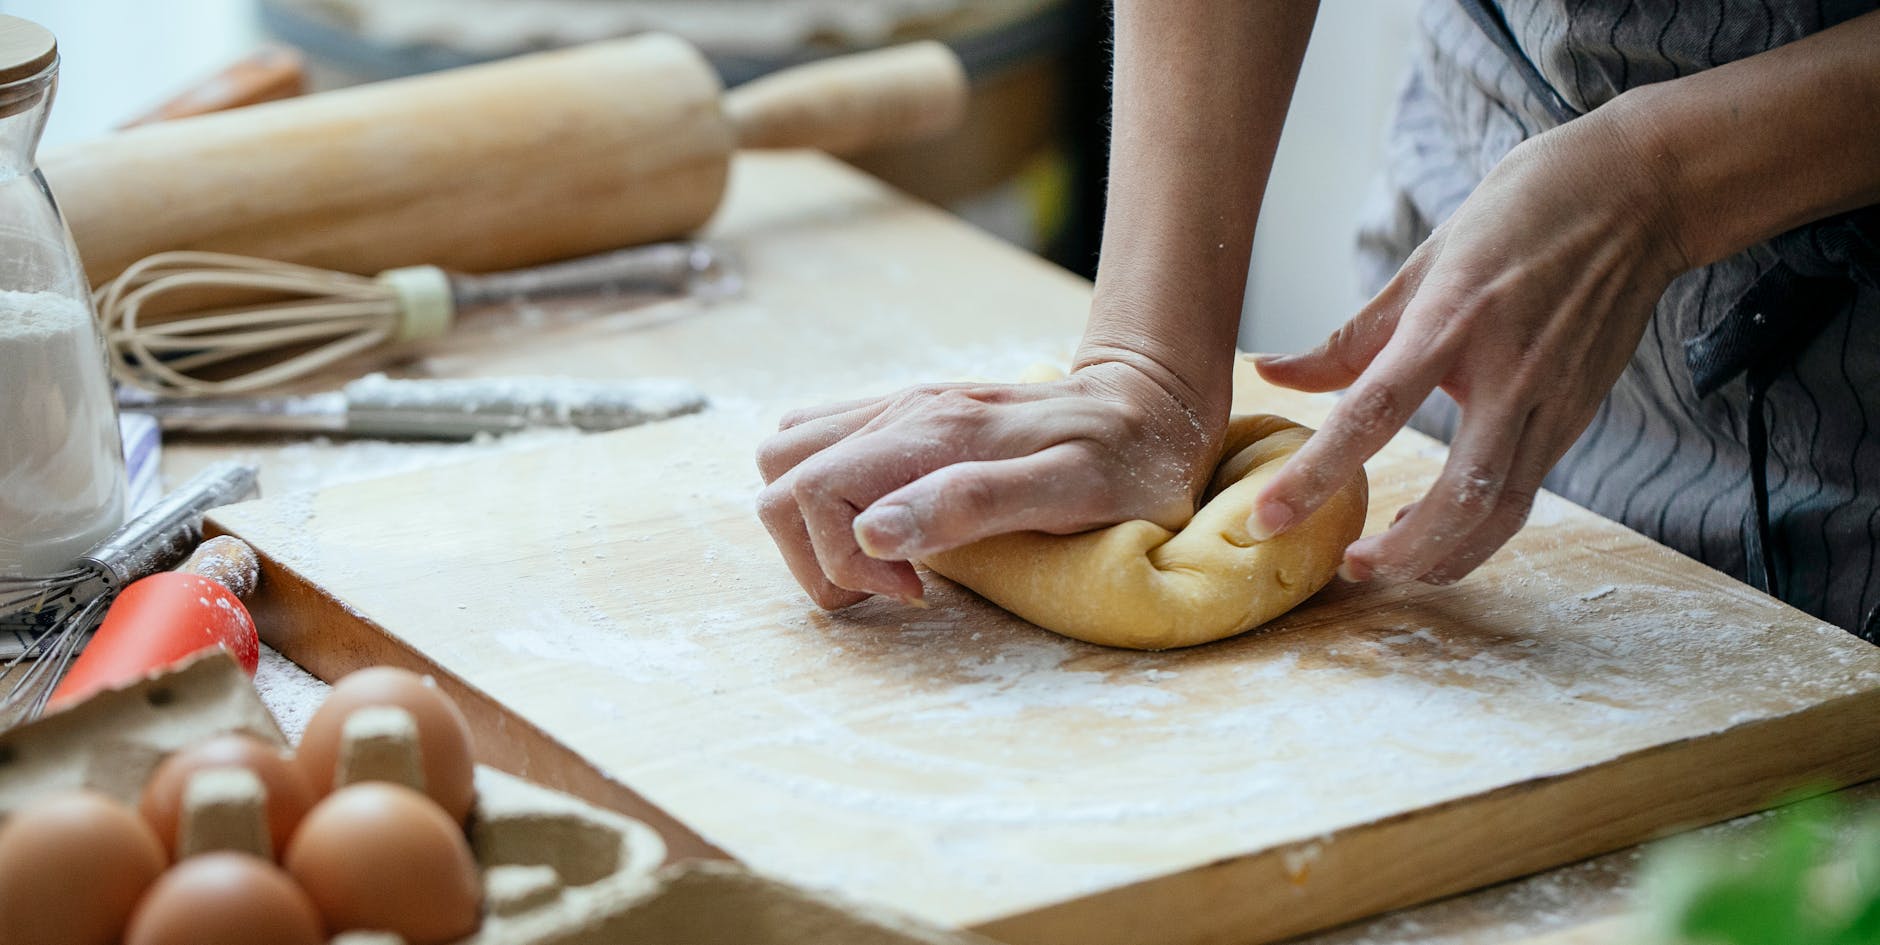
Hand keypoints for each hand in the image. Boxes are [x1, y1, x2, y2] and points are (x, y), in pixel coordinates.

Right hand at [757, 358, 1223, 608]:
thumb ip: (971, 505)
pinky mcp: (905, 419)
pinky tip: (894, 527)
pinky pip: (823, 448)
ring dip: (817, 525)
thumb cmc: (1128, 462)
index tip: (916, 591)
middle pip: (781, 478)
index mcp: (933, 430)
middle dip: (817, 552)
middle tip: (900, 585)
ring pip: (790, 459)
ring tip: (892, 561)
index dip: (842, 561)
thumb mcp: (1074, 492)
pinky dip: (833, 500)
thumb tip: (874, 532)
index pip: (810, 492)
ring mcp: (899, 410)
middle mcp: (903, 411)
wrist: (1154, 402)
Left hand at [1250, 109, 1690, 584]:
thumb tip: (1270, 372)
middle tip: (1346, 566)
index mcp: (1453, 319)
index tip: (1266, 517)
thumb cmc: (1521, 212)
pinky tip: (1433, 529)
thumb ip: (1350, 337)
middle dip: (1400, 551)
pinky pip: (1522, 493)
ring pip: (1500, 511)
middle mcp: (1508, 370)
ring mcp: (1551, 399)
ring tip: (1383, 562)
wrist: (1639, 193)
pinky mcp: (1576, 415)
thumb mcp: (1425, 260)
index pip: (1371, 413)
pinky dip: (1475, 529)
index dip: (1314, 474)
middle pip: (1458, 495)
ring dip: (1440, 557)